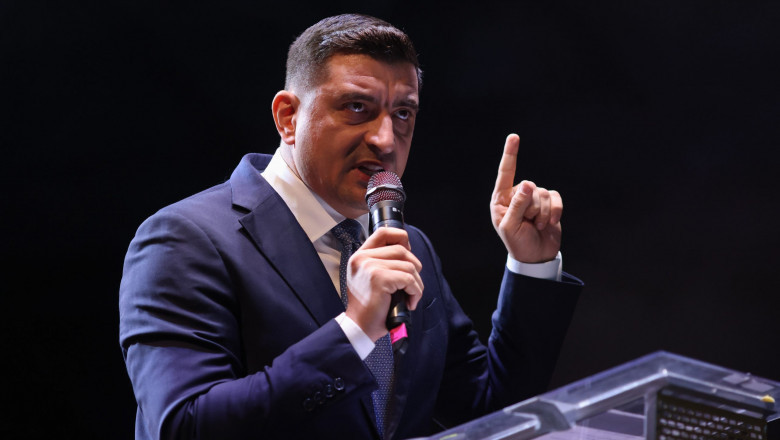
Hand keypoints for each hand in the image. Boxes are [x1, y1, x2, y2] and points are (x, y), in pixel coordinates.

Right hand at [345, 227, 422, 340]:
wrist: (359, 327)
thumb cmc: (369, 307)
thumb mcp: (370, 278)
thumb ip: (382, 262)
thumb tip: (407, 251)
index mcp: (360, 256)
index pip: (383, 232)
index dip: (401, 238)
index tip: (408, 254)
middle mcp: (362, 258)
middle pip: (401, 250)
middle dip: (414, 267)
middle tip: (412, 285)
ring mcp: (370, 267)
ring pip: (408, 265)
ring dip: (416, 283)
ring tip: (411, 296)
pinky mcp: (379, 279)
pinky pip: (409, 279)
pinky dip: (416, 291)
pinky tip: (410, 302)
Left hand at [490, 134, 561, 262]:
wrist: (537, 256)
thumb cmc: (518, 243)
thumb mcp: (511, 227)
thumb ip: (517, 205)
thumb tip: (529, 183)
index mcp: (501, 199)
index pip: (505, 173)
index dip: (510, 154)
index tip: (514, 137)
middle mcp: (517, 195)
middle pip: (530, 188)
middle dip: (531, 208)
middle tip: (527, 224)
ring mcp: (534, 198)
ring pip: (543, 193)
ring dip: (542, 213)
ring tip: (536, 226)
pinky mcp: (549, 202)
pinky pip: (556, 197)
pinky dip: (555, 211)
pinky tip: (550, 223)